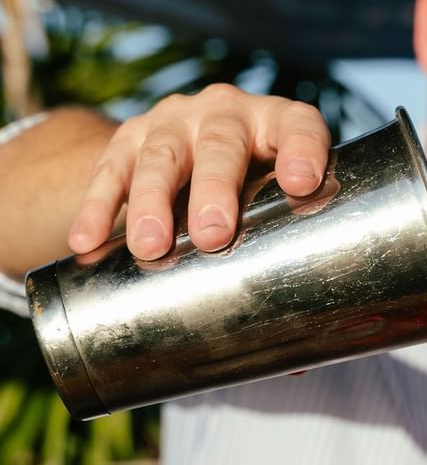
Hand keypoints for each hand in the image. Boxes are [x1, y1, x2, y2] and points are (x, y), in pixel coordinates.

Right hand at [67, 86, 331, 260]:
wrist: (191, 149)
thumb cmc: (253, 188)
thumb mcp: (276, 198)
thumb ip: (287, 248)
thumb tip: (297, 352)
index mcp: (275, 122)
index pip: (297, 125)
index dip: (302, 149)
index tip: (302, 183)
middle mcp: (224, 113)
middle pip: (220, 144)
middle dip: (214, 189)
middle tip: (213, 234)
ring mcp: (173, 123)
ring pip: (161, 157)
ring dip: (153, 203)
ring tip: (150, 248)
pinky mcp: (127, 139)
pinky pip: (109, 172)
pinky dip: (97, 208)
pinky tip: (86, 242)